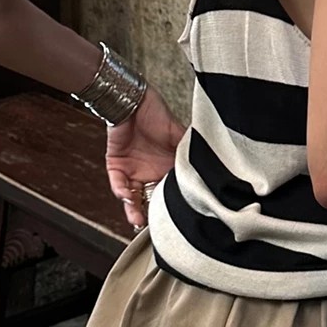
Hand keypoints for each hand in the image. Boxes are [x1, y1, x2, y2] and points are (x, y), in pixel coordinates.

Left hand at [104, 83, 186, 229]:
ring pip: (133, 197)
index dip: (172, 204)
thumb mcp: (179, 134)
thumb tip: (210, 165)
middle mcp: (150, 172)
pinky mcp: (116, 165)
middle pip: (151, 199)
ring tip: (138, 219)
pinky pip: (118, 184)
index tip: (177, 217)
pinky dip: (121, 192)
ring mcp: (133, 170)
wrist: (132, 99)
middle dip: (152, 214)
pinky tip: (127, 197)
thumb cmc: (157, 113)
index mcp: (167, 167)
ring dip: (134, 210)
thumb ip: (190, 151)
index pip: (170, 191)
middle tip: (155, 226)